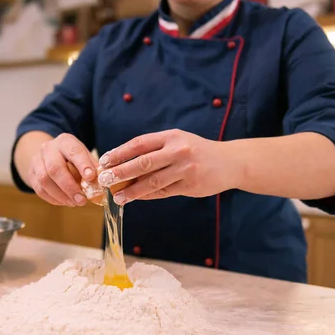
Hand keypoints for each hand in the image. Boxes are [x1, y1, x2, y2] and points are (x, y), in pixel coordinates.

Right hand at [28, 133, 97, 206]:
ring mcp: (37, 161)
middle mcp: (48, 149)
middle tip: (82, 200)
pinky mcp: (31, 173)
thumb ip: (93, 167)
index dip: (82, 164)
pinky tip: (64, 202)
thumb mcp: (84, 156)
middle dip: (69, 187)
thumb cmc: (72, 157)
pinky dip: (53, 198)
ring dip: (61, 195)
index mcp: (65, 141)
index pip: (73, 151)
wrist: (49, 155)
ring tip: (74, 203)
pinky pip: (39, 189)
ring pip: (44, 179)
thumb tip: (102, 182)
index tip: (91, 177)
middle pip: (55, 168)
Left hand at [97, 129, 241, 204]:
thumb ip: (154, 152)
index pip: (139, 144)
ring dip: (132, 190)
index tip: (103, 161)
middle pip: (143, 162)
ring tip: (117, 197)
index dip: (119, 153)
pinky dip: (147, 195)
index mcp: (171, 136)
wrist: (231, 162)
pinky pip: (164, 192)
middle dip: (121, 172)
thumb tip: (123, 166)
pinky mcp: (190, 186)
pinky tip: (136, 198)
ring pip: (152, 181)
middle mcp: (178, 150)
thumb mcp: (177, 143)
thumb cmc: (197, 151)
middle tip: (105, 180)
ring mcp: (185, 169)